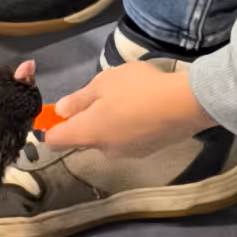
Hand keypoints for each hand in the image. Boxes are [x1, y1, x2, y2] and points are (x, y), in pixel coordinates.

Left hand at [44, 61, 210, 158]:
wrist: (185, 105)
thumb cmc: (138, 89)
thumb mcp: (103, 83)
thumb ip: (79, 99)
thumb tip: (60, 111)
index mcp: (87, 133)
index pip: (54, 140)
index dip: (50, 127)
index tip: (58, 113)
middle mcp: (103, 149)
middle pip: (83, 138)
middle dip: (88, 119)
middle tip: (104, 94)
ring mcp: (126, 153)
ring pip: (107, 137)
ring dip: (110, 122)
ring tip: (130, 98)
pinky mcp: (146, 151)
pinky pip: (127, 138)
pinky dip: (129, 126)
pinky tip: (145, 108)